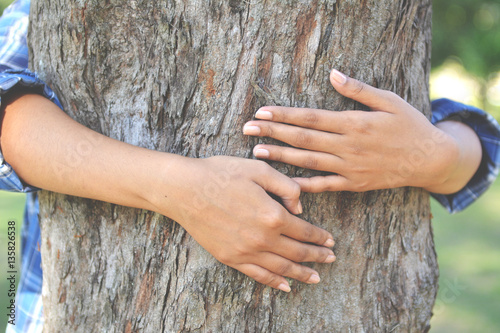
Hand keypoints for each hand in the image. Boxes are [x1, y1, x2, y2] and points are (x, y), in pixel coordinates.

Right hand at [152, 155, 335, 291]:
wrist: (185, 189)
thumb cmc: (221, 173)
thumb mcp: (259, 169)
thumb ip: (286, 187)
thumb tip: (300, 208)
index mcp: (273, 215)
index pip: (304, 231)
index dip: (320, 237)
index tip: (331, 240)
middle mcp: (263, 238)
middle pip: (297, 253)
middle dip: (317, 257)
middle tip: (331, 259)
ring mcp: (245, 251)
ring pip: (281, 268)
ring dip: (301, 274)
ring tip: (316, 277)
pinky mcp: (230, 258)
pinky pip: (258, 275)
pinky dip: (274, 282)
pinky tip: (286, 286)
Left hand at [243, 69, 480, 193]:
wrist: (430, 159)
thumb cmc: (409, 125)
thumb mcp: (389, 100)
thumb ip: (358, 89)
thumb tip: (333, 74)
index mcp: (353, 123)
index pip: (310, 118)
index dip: (284, 115)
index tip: (261, 112)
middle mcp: (348, 146)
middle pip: (303, 139)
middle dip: (273, 133)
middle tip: (247, 129)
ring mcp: (349, 167)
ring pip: (308, 162)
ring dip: (280, 157)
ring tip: (256, 152)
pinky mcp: (353, 184)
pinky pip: (324, 185)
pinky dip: (303, 186)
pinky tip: (283, 184)